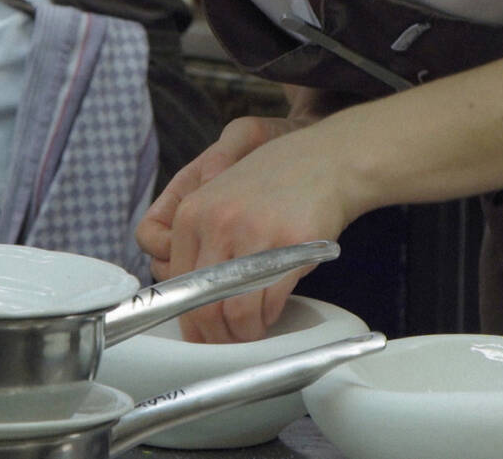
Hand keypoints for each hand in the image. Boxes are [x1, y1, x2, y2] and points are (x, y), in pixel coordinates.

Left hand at [137, 115, 356, 342]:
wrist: (326, 160)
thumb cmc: (276, 181)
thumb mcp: (222, 197)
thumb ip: (201, 239)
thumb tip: (193, 295)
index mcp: (191, 212)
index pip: (176, 286)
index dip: (189, 319)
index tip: (202, 333)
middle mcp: (216, 223)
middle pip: (200, 305)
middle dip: (214, 336)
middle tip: (227, 343)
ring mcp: (252, 234)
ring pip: (233, 312)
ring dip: (243, 334)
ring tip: (253, 331)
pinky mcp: (288, 247)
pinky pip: (267, 304)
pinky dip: (268, 318)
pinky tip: (272, 313)